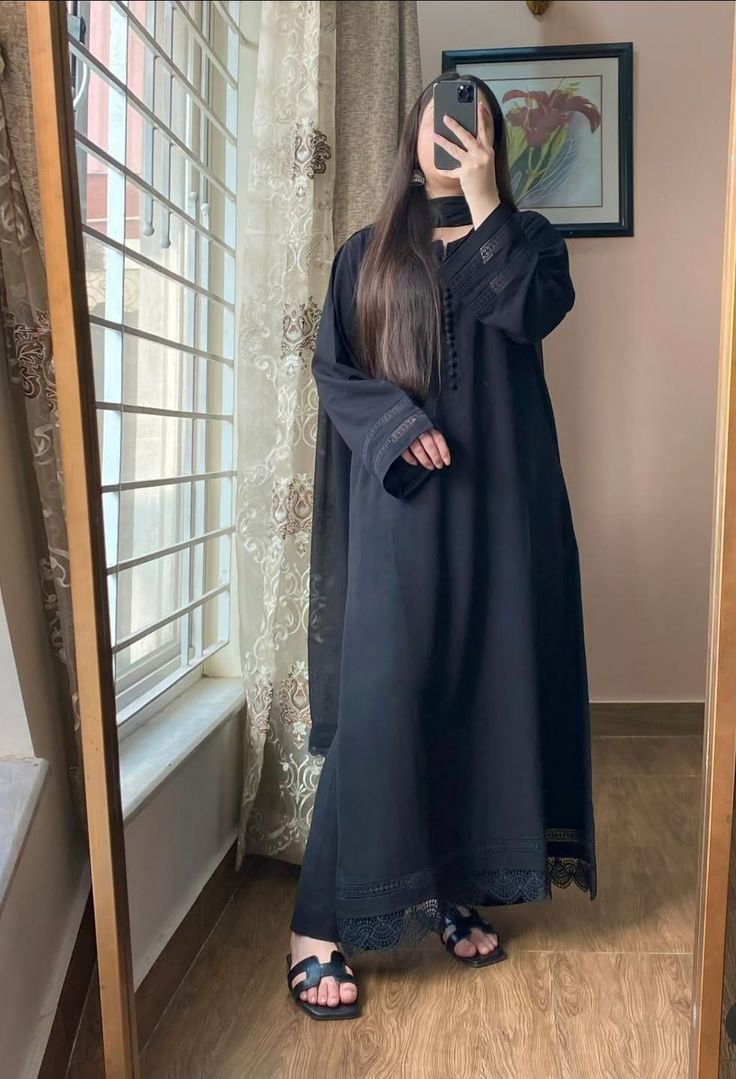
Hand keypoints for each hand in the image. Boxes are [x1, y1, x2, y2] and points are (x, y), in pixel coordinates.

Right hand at [400, 428, 450, 468]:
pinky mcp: (398, 440)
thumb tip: (442, 452)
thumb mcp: (426, 426)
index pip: (438, 439)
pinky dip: (410, 458)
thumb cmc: (414, 423)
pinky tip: (415, 463)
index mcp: (427, 426)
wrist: (395, 417)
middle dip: (435, 458)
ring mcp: (408, 435)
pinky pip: (405, 452)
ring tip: (430, 466)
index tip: (447, 461)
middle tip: (439, 466)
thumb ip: (432, 436)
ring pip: (418, 450)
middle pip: (429, 445)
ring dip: (425, 460)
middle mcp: (418, 430)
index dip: (444, 451)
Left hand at [432, 100, 499, 224]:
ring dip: (443, 141)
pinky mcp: (466, 173)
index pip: (486, 130)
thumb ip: (477, 151)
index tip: (480, 105)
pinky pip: (451, 170)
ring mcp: (474, 163)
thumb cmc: (484, 180)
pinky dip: (444, 169)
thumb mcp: (485, 162)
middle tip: (446, 117)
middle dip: (456, 125)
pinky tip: (438, 166)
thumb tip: (462, 138)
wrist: (486, 198)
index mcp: (489, 151)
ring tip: (434, 135)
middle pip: (468, 136)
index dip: (484, 117)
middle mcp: (483, 155)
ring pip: (456, 149)